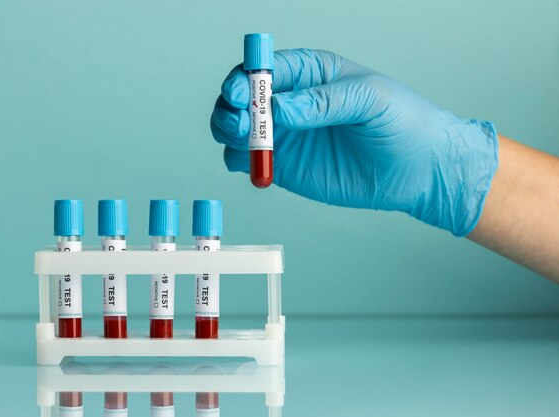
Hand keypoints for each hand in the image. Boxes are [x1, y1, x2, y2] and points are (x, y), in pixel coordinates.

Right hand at [211, 48, 497, 235]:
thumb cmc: (403, 122)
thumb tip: (280, 108)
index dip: (246, 77)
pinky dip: (240, 161)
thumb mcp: (370, 99)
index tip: (241, 92)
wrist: (419, 170)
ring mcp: (285, 134)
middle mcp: (290, 101)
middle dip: (231, 106)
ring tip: (245, 141)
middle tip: (240, 122)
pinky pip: (247, 160)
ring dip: (229, 131)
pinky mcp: (284, 165)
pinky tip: (254, 165)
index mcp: (310, 73)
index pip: (265, 67)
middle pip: (241, 96)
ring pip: (236, 127)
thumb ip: (323, 101)